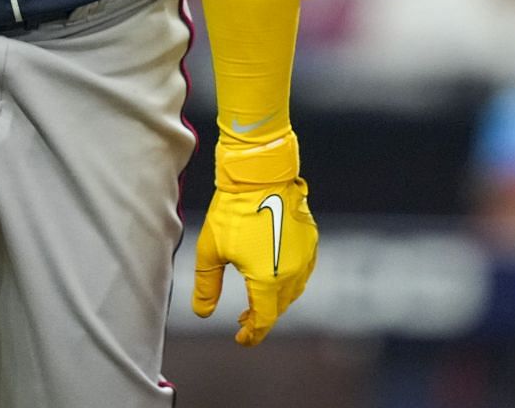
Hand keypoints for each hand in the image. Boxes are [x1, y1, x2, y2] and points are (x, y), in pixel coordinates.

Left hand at [192, 136, 317, 346]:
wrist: (259, 174)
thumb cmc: (232, 210)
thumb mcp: (211, 250)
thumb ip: (207, 286)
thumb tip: (203, 313)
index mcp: (267, 279)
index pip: (263, 319)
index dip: (251, 334)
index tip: (240, 338)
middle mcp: (292, 272)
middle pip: (278, 307)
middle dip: (261, 316)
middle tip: (243, 318)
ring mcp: (305, 256)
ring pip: (293, 290)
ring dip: (276, 299)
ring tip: (257, 298)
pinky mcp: (310, 240)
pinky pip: (302, 270)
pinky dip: (288, 280)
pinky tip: (273, 274)